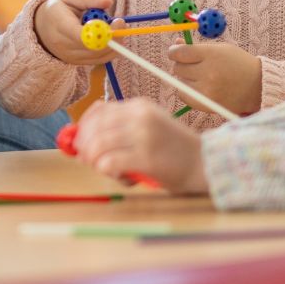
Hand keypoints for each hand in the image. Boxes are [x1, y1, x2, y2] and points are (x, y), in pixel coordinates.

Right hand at [35, 0, 116, 65]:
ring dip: (113, 42)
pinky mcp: (77, 63)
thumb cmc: (57, 10)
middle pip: (96, 48)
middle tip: (120, 21)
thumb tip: (108, 2)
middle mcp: (64, 46)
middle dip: (114, 36)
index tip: (117, 21)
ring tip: (108, 26)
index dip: (104, 32)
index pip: (83, 36)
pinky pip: (100, 60)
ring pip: (101, 55)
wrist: (40, 28)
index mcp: (60, 26)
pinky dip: (109, 49)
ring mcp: (71, 58)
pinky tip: (106, 36)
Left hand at [70, 99, 207, 194]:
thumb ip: (122, 127)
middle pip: (95, 128)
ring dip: (96, 162)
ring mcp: (144, 136)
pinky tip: (122, 177)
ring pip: (99, 146)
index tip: (80, 145)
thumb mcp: (149, 127)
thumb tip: (82, 139)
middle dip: (85, 147)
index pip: (98, 111)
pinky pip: (109, 163)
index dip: (83, 128)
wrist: (204, 163)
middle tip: (88, 162)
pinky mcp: (147, 158)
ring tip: (109, 171)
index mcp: (139, 106)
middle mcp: (140, 116)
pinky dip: (107, 172)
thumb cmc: (173, 150)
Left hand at [165, 41, 262, 115]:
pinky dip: (187, 90)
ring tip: (200, 76)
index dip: (174, 51)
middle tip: (194, 64)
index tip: (175, 51)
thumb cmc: (237, 64)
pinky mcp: (206, 104)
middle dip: (182, 64)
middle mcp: (208, 74)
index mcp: (212, 56)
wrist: (257, 86)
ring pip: (180, 82)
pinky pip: (184, 95)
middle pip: (178, 68)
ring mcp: (206, 91)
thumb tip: (175, 44)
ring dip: (185, 78)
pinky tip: (200, 87)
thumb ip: (196, 47)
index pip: (180, 53)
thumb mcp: (220, 49)